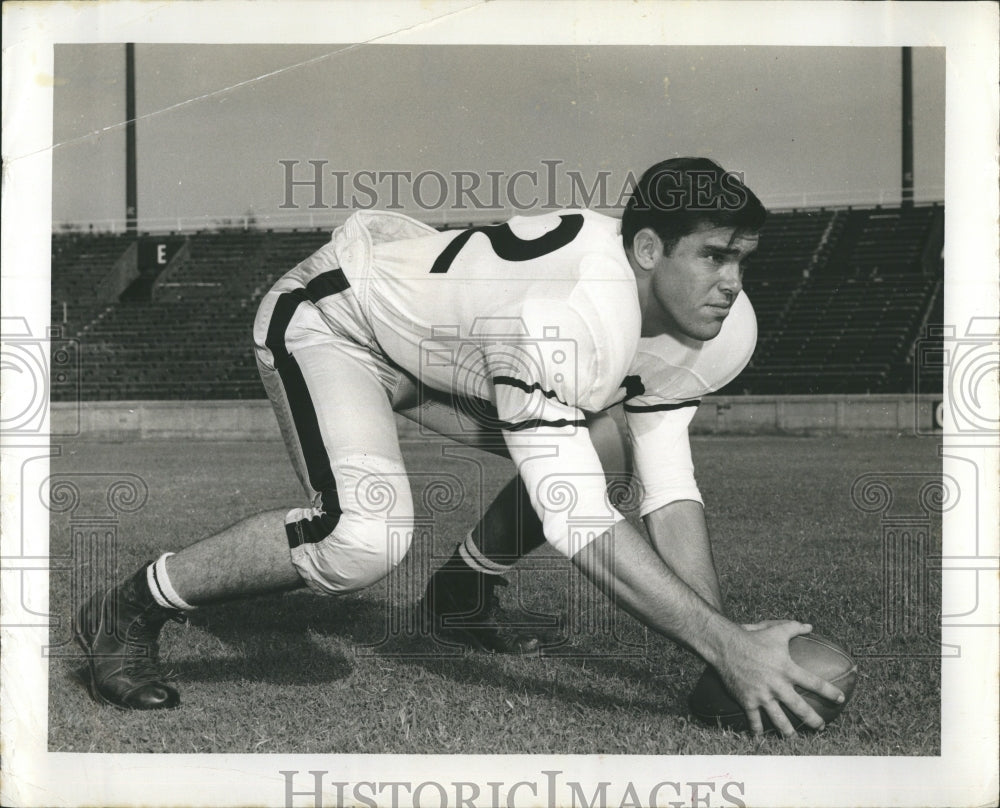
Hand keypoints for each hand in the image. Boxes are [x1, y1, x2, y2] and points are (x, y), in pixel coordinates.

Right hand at [714, 620, 845, 736]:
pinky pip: (754, 719)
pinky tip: (761, 737)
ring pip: (779, 719)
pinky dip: (757, 730)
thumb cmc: (754, 637)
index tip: (840, 699)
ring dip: (788, 731)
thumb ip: (794, 628)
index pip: (814, 683)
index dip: (830, 692)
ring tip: (794, 737)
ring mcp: (762, 695)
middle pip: (800, 707)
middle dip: (813, 720)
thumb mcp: (776, 630)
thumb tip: (810, 626)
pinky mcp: (747, 700)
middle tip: (821, 727)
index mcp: (787, 669)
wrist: (726, 645)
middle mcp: (777, 685)